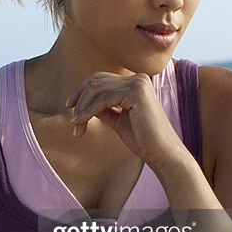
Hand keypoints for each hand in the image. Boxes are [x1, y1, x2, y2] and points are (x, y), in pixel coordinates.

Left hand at [65, 71, 185, 168]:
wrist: (162, 153)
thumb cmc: (142, 140)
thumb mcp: (117, 120)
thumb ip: (103, 108)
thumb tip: (82, 102)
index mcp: (136, 82)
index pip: (101, 78)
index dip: (82, 91)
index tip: (70, 106)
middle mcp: (138, 78)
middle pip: (96, 81)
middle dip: (80, 100)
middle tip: (72, 120)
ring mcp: (138, 83)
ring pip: (97, 89)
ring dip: (82, 108)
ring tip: (76, 126)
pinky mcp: (136, 93)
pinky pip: (103, 99)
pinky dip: (88, 111)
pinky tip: (79, 123)